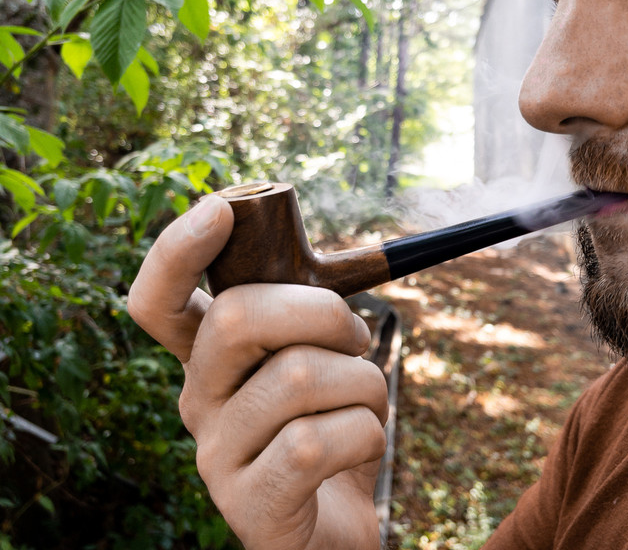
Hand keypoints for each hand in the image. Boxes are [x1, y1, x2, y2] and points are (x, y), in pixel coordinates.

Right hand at [128, 194, 388, 548]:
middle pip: (238, 317)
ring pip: (299, 375)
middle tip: (356, 338)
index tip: (220, 211)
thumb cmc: (328, 423)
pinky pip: (318, 441)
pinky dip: (367, 431)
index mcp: (210, 357)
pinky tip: (363, 445)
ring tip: (367, 401)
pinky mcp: (251, 505)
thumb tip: (344, 265)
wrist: (332, 522)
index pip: (158, 299)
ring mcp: (217, 455)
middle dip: (322, 311)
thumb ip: (309, 315)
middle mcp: (199, 398)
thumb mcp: (316, 357)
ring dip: (363, 381)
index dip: (178, 249)